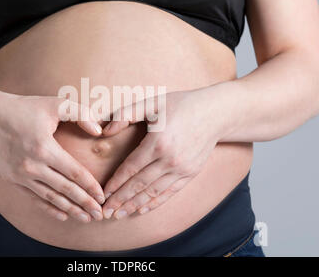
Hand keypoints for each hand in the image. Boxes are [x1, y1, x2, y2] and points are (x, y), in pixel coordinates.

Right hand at [0, 90, 104, 222]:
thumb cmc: (26, 108)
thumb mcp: (56, 104)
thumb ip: (81, 114)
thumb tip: (99, 131)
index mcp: (44, 147)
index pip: (74, 172)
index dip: (91, 186)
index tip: (103, 196)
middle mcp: (31, 165)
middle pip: (65, 189)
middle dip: (85, 203)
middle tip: (100, 214)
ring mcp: (19, 175)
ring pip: (50, 197)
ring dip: (70, 209)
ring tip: (86, 218)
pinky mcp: (11, 179)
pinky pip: (34, 198)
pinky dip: (49, 208)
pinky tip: (63, 215)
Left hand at [101, 90, 224, 218]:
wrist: (215, 113)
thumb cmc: (180, 104)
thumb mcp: (151, 103)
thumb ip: (126, 115)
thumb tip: (104, 130)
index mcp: (157, 143)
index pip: (131, 168)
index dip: (115, 182)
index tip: (103, 193)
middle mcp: (170, 160)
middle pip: (139, 184)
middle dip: (121, 199)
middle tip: (106, 212)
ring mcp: (182, 169)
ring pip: (153, 192)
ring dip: (134, 205)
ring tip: (119, 215)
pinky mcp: (190, 173)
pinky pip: (170, 192)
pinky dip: (155, 203)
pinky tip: (142, 210)